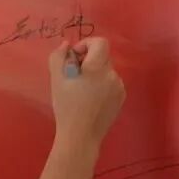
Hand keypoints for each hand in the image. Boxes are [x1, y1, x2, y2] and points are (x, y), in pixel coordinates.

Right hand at [48, 37, 124, 151]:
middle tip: (74, 76)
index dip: (86, 44)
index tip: (74, 58)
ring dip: (95, 74)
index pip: (100, 42)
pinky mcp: (121, 99)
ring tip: (82, 91)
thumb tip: (66, 46)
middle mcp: (112, 74)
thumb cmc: (66, 106)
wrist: (80, 135)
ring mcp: (119, 87)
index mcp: (97, 67)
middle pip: (102, 57)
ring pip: (106, 71)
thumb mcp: (56, 80)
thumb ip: (59, 57)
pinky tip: (91, 100)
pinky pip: (112, 84)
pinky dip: (102, 85)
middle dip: (88, 61)